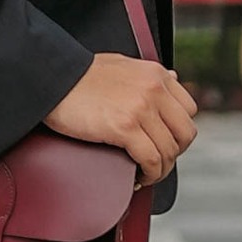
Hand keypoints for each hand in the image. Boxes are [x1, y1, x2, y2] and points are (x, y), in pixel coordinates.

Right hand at [43, 53, 198, 186]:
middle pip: (185, 133)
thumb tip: (174, 79)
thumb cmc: (81, 74)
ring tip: (147, 173)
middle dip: (175, 152)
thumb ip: (148, 75)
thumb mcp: (122, 64)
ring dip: (160, 168)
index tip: (167, 141)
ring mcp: (142, 108)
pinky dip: (149, 174)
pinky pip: (151, 160)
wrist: (52, 79)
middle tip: (159, 160)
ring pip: (169, 151)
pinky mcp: (125, 127)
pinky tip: (138, 177)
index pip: (189, 109)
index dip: (179, 130)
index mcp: (156, 74)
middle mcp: (154, 89)